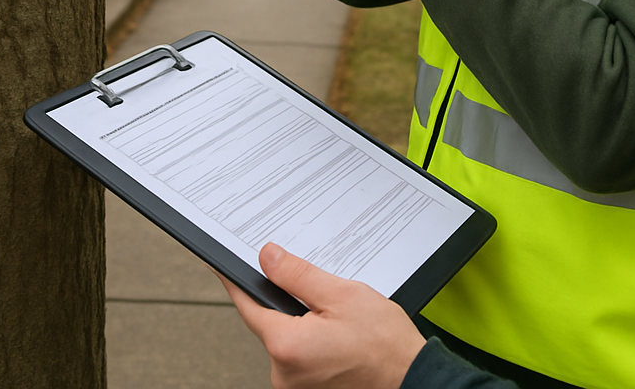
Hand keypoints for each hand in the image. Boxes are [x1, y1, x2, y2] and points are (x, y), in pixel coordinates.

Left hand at [217, 243, 425, 388]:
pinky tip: (338, 334)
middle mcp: (284, 374)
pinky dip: (311, 338)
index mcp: (287, 347)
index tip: (221, 264)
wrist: (413, 379)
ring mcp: (295, 387)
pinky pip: (300, 354)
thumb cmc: (385, 346)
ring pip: (287, 338)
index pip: (248, 304)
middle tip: (318, 290)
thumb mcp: (342, 295)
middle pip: (270, 321)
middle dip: (288, 300)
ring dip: (303, 321)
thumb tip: (267, 257)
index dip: (235, 280)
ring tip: (339, 318)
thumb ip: (298, 275)